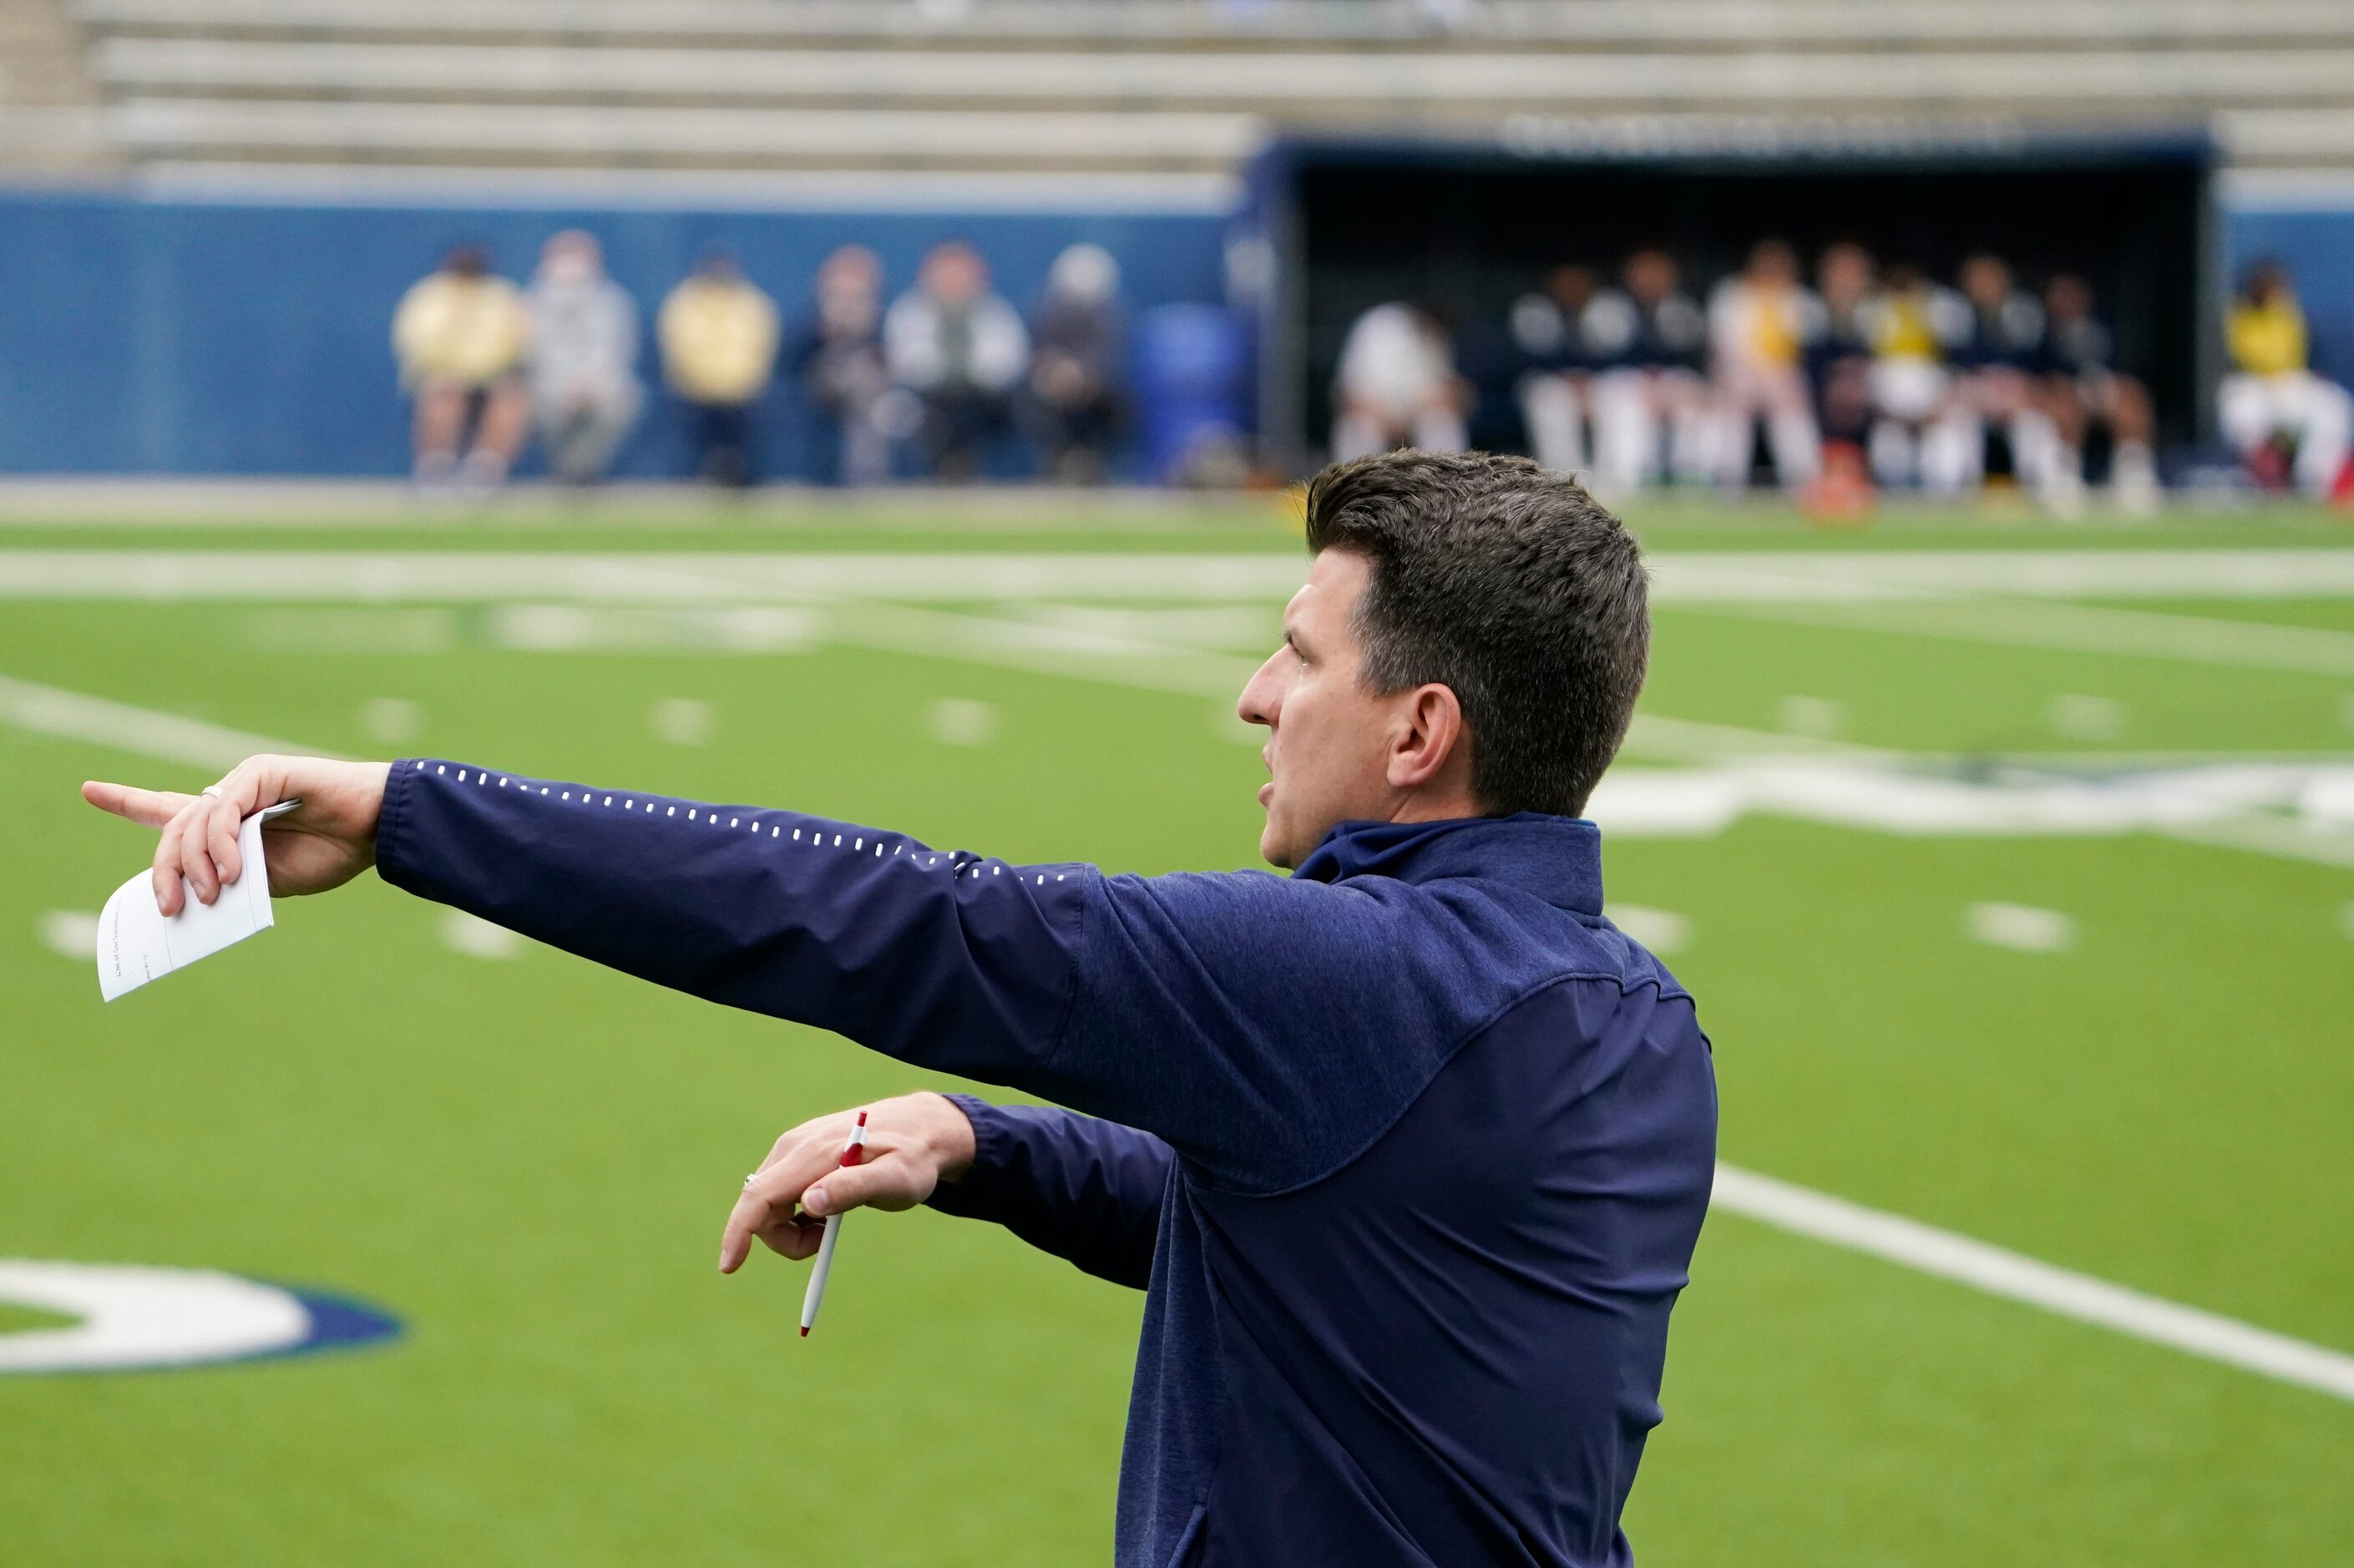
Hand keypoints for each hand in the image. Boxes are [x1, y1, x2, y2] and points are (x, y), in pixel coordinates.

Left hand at [82, 754, 392, 916]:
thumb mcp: (266, 882)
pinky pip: (220, 811)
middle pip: (172, 830)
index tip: (89, 790)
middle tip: (171, 907)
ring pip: (190, 824)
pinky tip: (233, 871)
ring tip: (214, 893)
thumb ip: (227, 882)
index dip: (127, 800)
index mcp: (229, 824)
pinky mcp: (258, 773)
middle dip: (164, 871)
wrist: (378, 830)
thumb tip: (184, 898)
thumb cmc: (332, 854)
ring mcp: (241, 782)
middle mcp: (228, 798)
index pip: (167, 810)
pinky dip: (220, 845)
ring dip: (195, 866)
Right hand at [719, 1092, 977, 1273]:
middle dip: (783, 1238)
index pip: (759, 1196)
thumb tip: (808, 1203)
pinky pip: (780, 1196)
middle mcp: (794, 1147)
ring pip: (769, 1205)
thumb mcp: (895, 1179)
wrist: (922, 1129)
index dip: (739, 1232)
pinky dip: (796, 1216)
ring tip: (831, 1226)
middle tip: (824, 1243)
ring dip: (791, 1229)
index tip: (730, 1267)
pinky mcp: (799, 1155)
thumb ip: (853, 1189)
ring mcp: (794, 1149)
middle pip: (761, 1207)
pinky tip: (826, 1211)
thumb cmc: (913, 1158)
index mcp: (813, 1154)